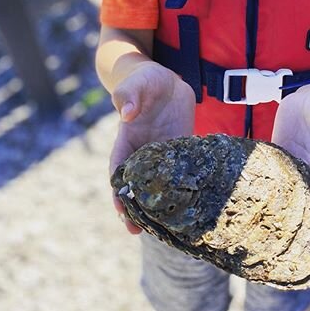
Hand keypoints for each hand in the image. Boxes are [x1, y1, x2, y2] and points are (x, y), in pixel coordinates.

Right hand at [109, 61, 195, 233]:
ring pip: (160, 184)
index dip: (117, 191)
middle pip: (137, 185)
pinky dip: (183, 187)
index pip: (118, 171)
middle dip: (134, 208)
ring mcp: (163, 152)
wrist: (166, 78)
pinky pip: (182, 170)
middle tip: (137, 231)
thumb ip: (128, 96)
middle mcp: (143, 151)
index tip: (119, 209)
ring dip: (159, 204)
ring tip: (164, 227)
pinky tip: (192, 203)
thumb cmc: (144, 80)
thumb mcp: (136, 83)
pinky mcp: (182, 148)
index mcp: (126, 140)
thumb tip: (128, 113)